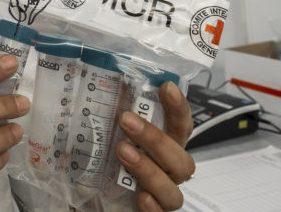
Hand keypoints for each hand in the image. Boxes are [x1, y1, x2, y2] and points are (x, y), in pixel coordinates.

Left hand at [115, 82, 195, 210]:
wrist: (98, 195)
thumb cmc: (108, 160)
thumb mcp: (107, 132)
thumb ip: (113, 110)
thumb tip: (111, 81)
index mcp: (165, 147)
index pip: (181, 126)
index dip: (178, 107)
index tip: (166, 86)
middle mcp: (169, 171)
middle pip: (181, 159)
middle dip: (154, 138)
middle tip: (125, 120)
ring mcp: (162, 194)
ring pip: (173, 190)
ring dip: (149, 169)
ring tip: (121, 151)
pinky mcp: (152, 211)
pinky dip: (153, 206)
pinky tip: (139, 196)